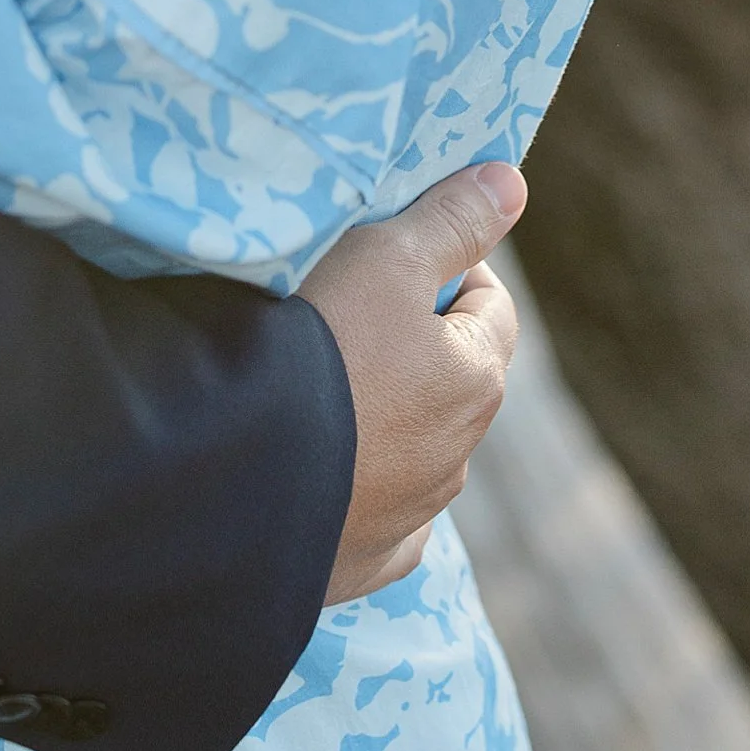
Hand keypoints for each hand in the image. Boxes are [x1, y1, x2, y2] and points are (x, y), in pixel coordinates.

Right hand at [302, 161, 525, 606]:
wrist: (236, 475)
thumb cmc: (317, 347)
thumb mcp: (385, 257)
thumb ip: (452, 220)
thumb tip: (512, 184)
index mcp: (476, 381)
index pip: (490, 305)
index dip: (452, 267)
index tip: (400, 250)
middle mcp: (456, 459)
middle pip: (454, 379)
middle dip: (419, 342)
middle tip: (350, 308)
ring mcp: (406, 520)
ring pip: (417, 451)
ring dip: (389, 415)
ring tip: (320, 384)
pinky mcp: (355, 566)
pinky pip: (378, 523)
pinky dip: (363, 493)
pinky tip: (327, 473)